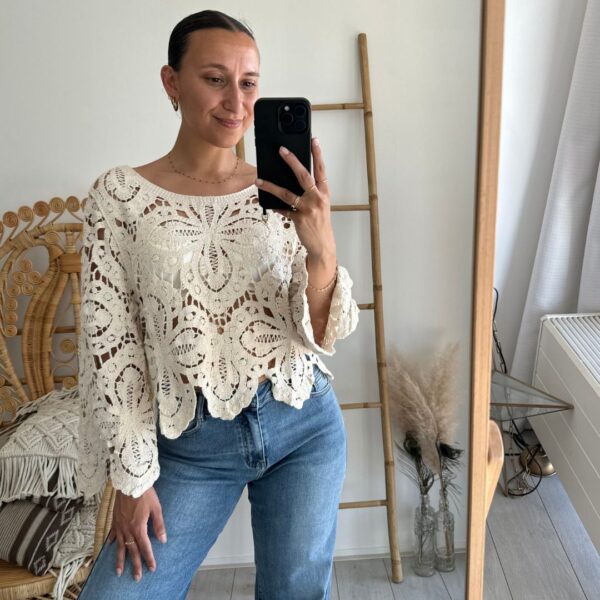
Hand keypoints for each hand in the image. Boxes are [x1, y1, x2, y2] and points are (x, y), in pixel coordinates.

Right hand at [107, 486, 166, 580]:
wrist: (130, 482)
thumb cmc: (145, 494)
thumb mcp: (156, 508)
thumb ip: (159, 525)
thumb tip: (163, 540)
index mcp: (139, 528)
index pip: (145, 547)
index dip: (149, 558)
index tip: (152, 569)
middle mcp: (128, 530)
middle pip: (132, 551)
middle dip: (135, 565)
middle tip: (137, 577)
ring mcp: (119, 526)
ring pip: (120, 547)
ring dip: (120, 560)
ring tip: (119, 572)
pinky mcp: (115, 520)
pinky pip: (112, 534)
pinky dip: (112, 542)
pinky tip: (110, 547)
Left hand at [255, 137, 335, 260]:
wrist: (323, 245)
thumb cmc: (320, 223)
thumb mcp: (320, 205)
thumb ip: (310, 192)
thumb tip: (292, 180)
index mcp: (324, 192)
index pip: (321, 170)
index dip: (318, 155)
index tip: (313, 141)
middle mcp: (317, 198)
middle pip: (304, 175)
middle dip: (292, 161)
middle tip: (282, 150)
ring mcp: (308, 208)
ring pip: (287, 193)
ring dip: (271, 186)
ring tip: (259, 180)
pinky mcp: (299, 219)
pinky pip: (283, 209)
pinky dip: (275, 206)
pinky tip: (266, 202)